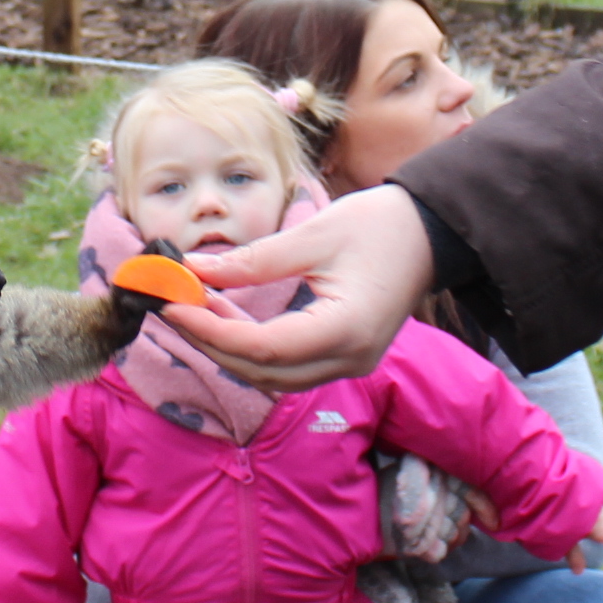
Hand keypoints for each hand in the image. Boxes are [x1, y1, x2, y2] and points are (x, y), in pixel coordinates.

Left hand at [160, 185, 435, 388]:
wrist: (431, 233)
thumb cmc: (379, 226)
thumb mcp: (312, 235)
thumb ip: (252, 260)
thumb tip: (193, 268)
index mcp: (344, 331)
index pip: (261, 348)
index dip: (209, 331)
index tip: (170, 304)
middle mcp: (348, 359)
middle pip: (262, 371)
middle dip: (210, 340)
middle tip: (172, 302)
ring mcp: (349, 363)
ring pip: (272, 376)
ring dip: (228, 346)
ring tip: (194, 304)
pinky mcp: (344, 356)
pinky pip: (287, 365)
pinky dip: (251, 346)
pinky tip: (225, 313)